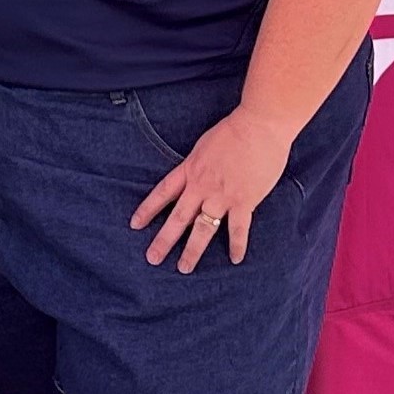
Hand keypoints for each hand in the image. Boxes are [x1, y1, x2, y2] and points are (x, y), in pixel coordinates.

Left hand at [130, 107, 294, 272]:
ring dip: (192, 250)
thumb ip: (199, 164)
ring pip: (203, 229)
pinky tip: (234, 259)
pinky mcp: (244, 200)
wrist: (259, 125)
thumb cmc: (235, 129)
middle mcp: (201, 186)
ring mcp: (222, 195)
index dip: (147, 209)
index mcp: (190, 170)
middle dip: (163, 240)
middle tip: (152, 258)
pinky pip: (238, 229)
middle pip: (178, 217)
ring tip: (184, 268)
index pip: (162, 193)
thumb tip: (196, 177)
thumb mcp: (205, 145)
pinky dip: (236, 245)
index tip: (134, 225)